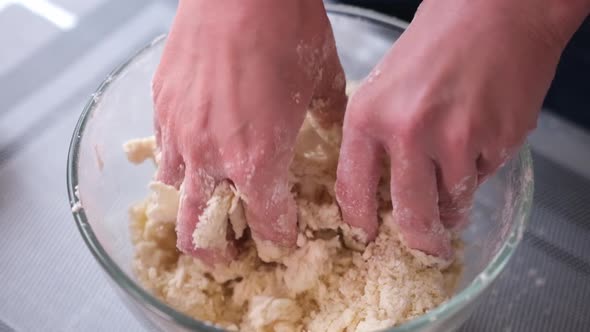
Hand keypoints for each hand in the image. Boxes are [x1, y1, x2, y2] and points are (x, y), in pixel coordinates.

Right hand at [153, 0, 344, 263]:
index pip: (266, 223)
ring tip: (208, 206)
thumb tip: (325, 126)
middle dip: (217, 252)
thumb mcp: (323, 80)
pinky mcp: (160, 106)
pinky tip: (195, 153)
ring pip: (173, 196)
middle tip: (230, 253)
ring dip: (191, 210)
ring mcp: (179, 133)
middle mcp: (212, 157)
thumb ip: (326, 116)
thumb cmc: (286, 29)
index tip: (285, 236)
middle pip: (200, 232)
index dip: (279, 236)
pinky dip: (178, 165)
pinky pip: (162, 152)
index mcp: (258, 159)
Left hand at [335, 0, 569, 258]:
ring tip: (458, 176)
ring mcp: (455, 140)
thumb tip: (381, 188)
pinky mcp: (497, 142)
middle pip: (410, 214)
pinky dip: (479, 171)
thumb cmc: (438, 39)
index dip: (362, 223)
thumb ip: (378, 136)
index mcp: (368, 117)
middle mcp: (407, 133)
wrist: (498, 10)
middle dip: (420, 240)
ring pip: (452, 202)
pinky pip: (482, 178)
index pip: (353, 190)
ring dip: (454, 205)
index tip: (369, 236)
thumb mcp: (385, 85)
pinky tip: (479, 137)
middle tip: (426, 246)